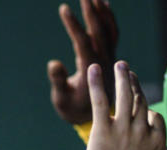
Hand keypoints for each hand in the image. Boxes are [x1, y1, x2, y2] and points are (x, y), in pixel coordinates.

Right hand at [48, 0, 118, 124]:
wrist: (96, 120)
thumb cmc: (74, 110)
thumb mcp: (62, 99)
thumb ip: (58, 81)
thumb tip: (53, 63)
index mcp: (91, 72)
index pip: (83, 43)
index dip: (73, 26)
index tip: (63, 9)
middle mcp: (104, 62)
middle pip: (99, 31)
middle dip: (90, 11)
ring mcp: (110, 58)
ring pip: (108, 30)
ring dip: (101, 11)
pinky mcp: (111, 57)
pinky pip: (112, 34)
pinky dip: (109, 18)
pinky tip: (104, 5)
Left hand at [85, 61, 165, 149]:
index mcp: (158, 141)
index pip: (154, 117)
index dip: (146, 111)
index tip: (139, 108)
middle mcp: (143, 130)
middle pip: (140, 101)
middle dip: (135, 85)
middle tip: (129, 73)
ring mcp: (124, 128)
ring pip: (124, 96)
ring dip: (122, 77)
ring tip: (120, 65)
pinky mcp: (104, 130)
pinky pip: (100, 102)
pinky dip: (97, 84)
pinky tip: (94, 69)